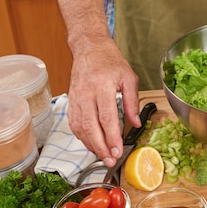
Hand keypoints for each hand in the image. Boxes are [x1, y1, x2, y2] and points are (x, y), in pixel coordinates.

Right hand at [51, 0, 140, 166]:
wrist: (89, 47)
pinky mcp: (71, 100)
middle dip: (100, 147)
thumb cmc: (111, 60)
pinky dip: (82, 136)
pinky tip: (91, 143)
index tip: (117, 150)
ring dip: (90, 144)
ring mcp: (76, 97)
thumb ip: (133, 102)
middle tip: (110, 160)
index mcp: (103, 86)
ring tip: (102, 156)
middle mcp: (87, 93)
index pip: (107, 117)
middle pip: (91, 126)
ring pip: (80, 127)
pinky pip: (74, 123)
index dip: (112, 137)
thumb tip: (135, 123)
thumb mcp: (129, 77)